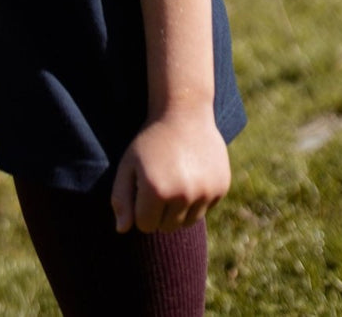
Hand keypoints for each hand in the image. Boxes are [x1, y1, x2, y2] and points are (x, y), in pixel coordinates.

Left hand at [111, 108, 230, 233]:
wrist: (184, 112)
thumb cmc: (151, 140)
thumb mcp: (128, 164)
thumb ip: (121, 198)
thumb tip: (122, 230)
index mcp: (156, 191)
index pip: (145, 226)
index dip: (141, 208)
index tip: (143, 186)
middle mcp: (183, 195)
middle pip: (167, 227)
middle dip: (160, 211)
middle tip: (160, 180)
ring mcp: (205, 192)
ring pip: (188, 222)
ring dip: (180, 208)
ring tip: (175, 178)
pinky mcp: (221, 187)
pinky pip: (205, 209)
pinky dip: (198, 199)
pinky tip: (192, 173)